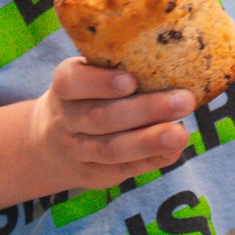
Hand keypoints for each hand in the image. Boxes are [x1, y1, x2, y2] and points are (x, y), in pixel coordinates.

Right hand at [30, 59, 195, 186]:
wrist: (50, 143)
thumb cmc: (89, 95)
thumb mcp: (90, 75)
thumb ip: (123, 66)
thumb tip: (178, 59)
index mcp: (65, 85)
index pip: (72, 82)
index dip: (101, 82)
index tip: (131, 80)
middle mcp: (66, 119)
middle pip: (101, 117)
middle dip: (145, 110)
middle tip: (184, 100)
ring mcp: (76, 151)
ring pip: (111, 149)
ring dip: (149, 141)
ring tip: (180, 133)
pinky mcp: (92, 174)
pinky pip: (122, 169)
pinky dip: (150, 160)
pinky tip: (173, 150)